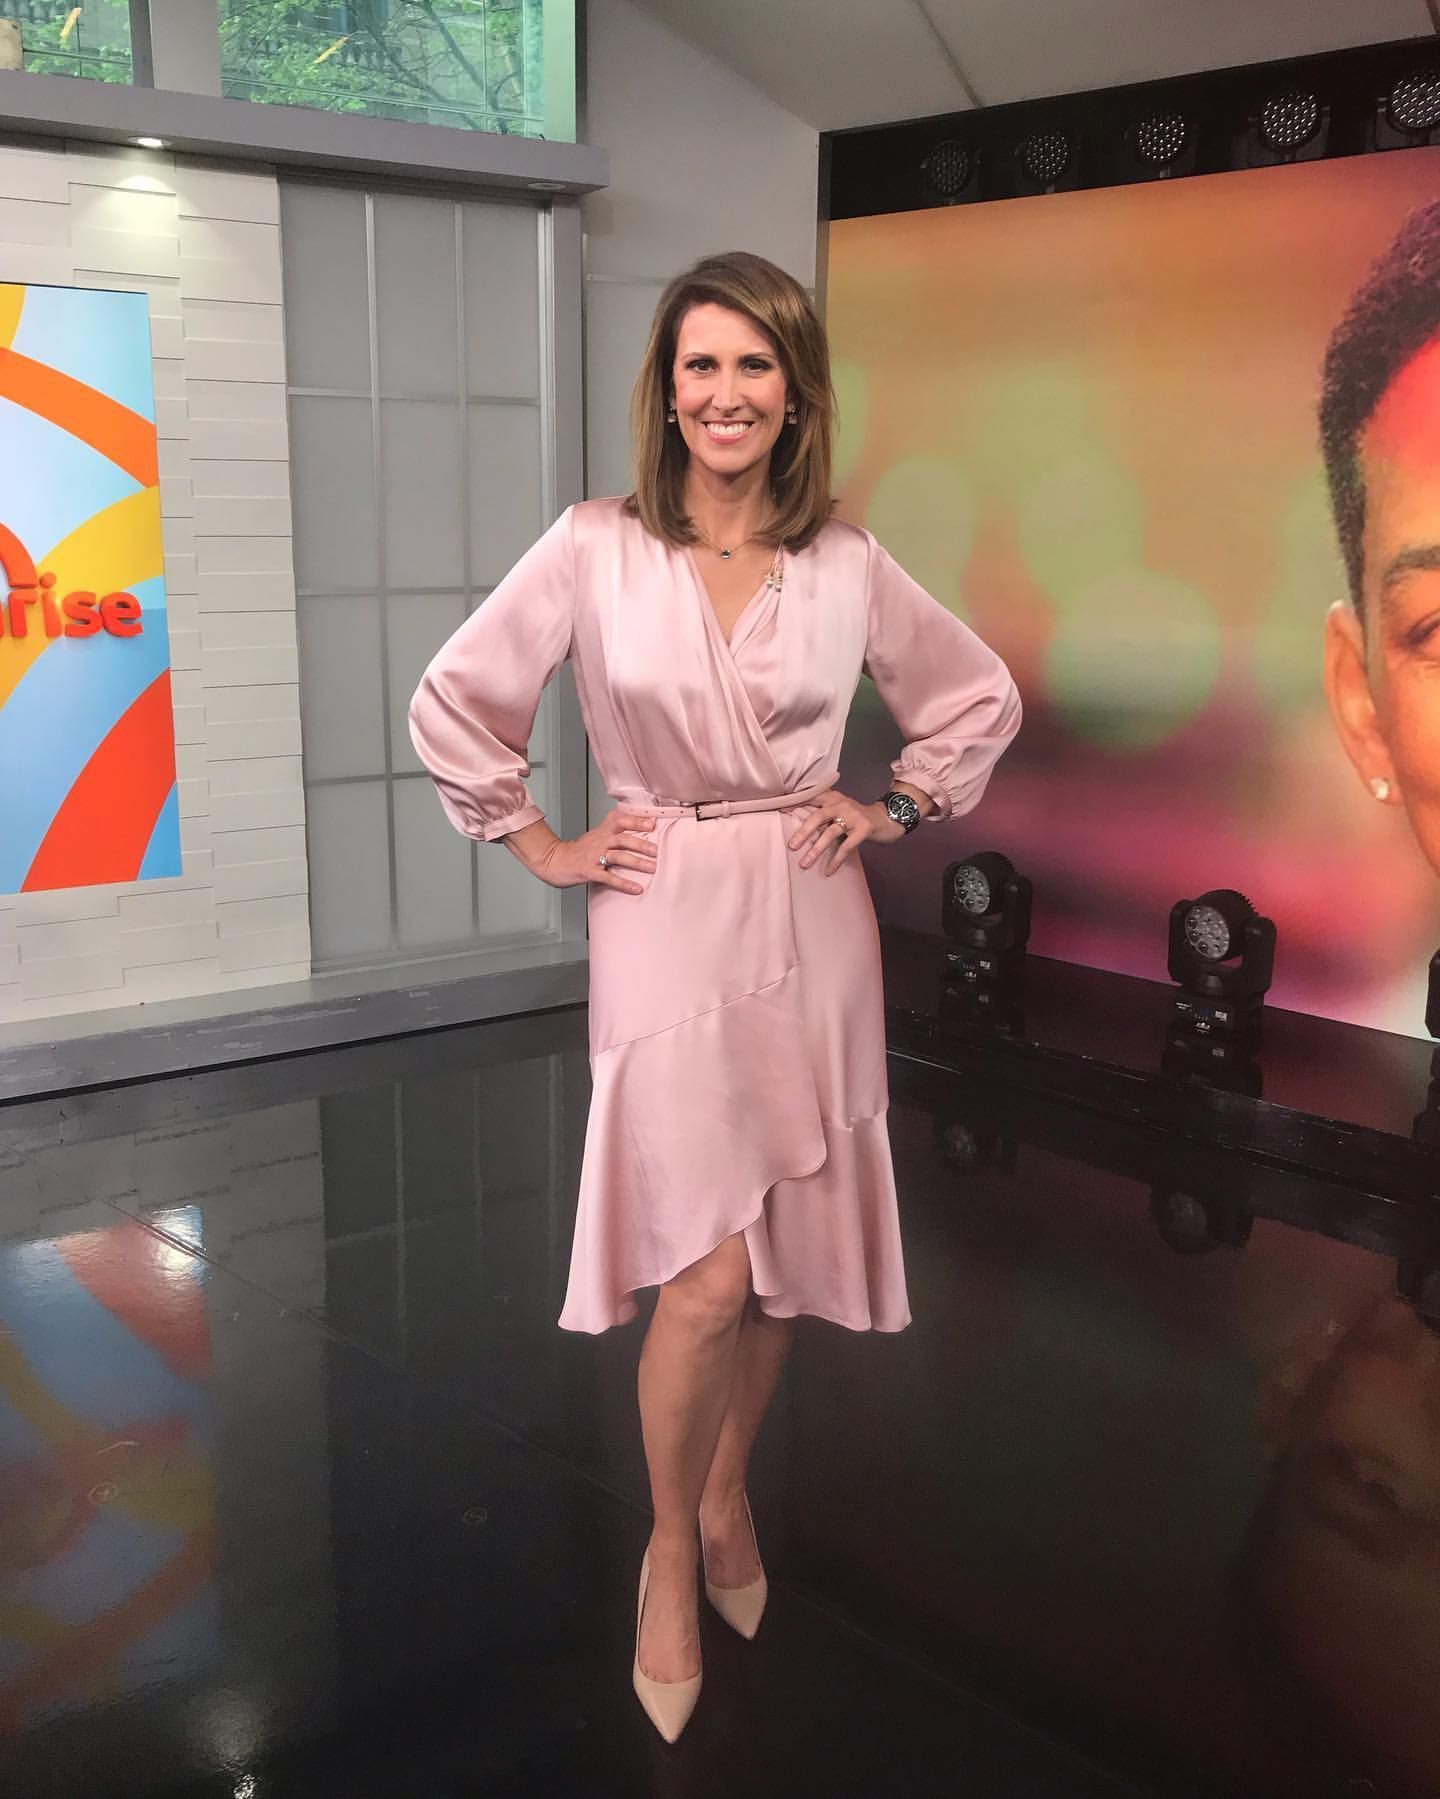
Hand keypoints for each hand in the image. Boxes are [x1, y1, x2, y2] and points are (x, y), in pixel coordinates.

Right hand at [534, 806, 656, 894]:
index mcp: (602, 832)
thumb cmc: (577, 850)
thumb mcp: (595, 834)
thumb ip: (612, 828)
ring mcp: (593, 857)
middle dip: (641, 844)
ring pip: (618, 857)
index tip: (652, 823)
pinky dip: (624, 883)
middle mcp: (599, 842)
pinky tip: (636, 889)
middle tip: (657, 850)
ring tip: (652, 868)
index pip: (620, 821)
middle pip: (622, 839)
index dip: (636, 821)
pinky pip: (609, 878)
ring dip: (637, 862)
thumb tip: (634, 821)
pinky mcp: (589, 872)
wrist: (555, 861)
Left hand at [786, 788, 903, 874]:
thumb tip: (798, 826)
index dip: (796, 804)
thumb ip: (824, 814)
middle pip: (818, 816)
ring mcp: (854, 816)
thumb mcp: (841, 810)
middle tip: (791, 846)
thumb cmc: (858, 817)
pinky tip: (828, 871)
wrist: (888, 818)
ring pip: (830, 833)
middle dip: (803, 832)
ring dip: (816, 850)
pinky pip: (846, 846)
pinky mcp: (864, 829)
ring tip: (804, 864)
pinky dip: (836, 860)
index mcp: (833, 798)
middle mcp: (842, 804)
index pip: (811, 798)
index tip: (779, 810)